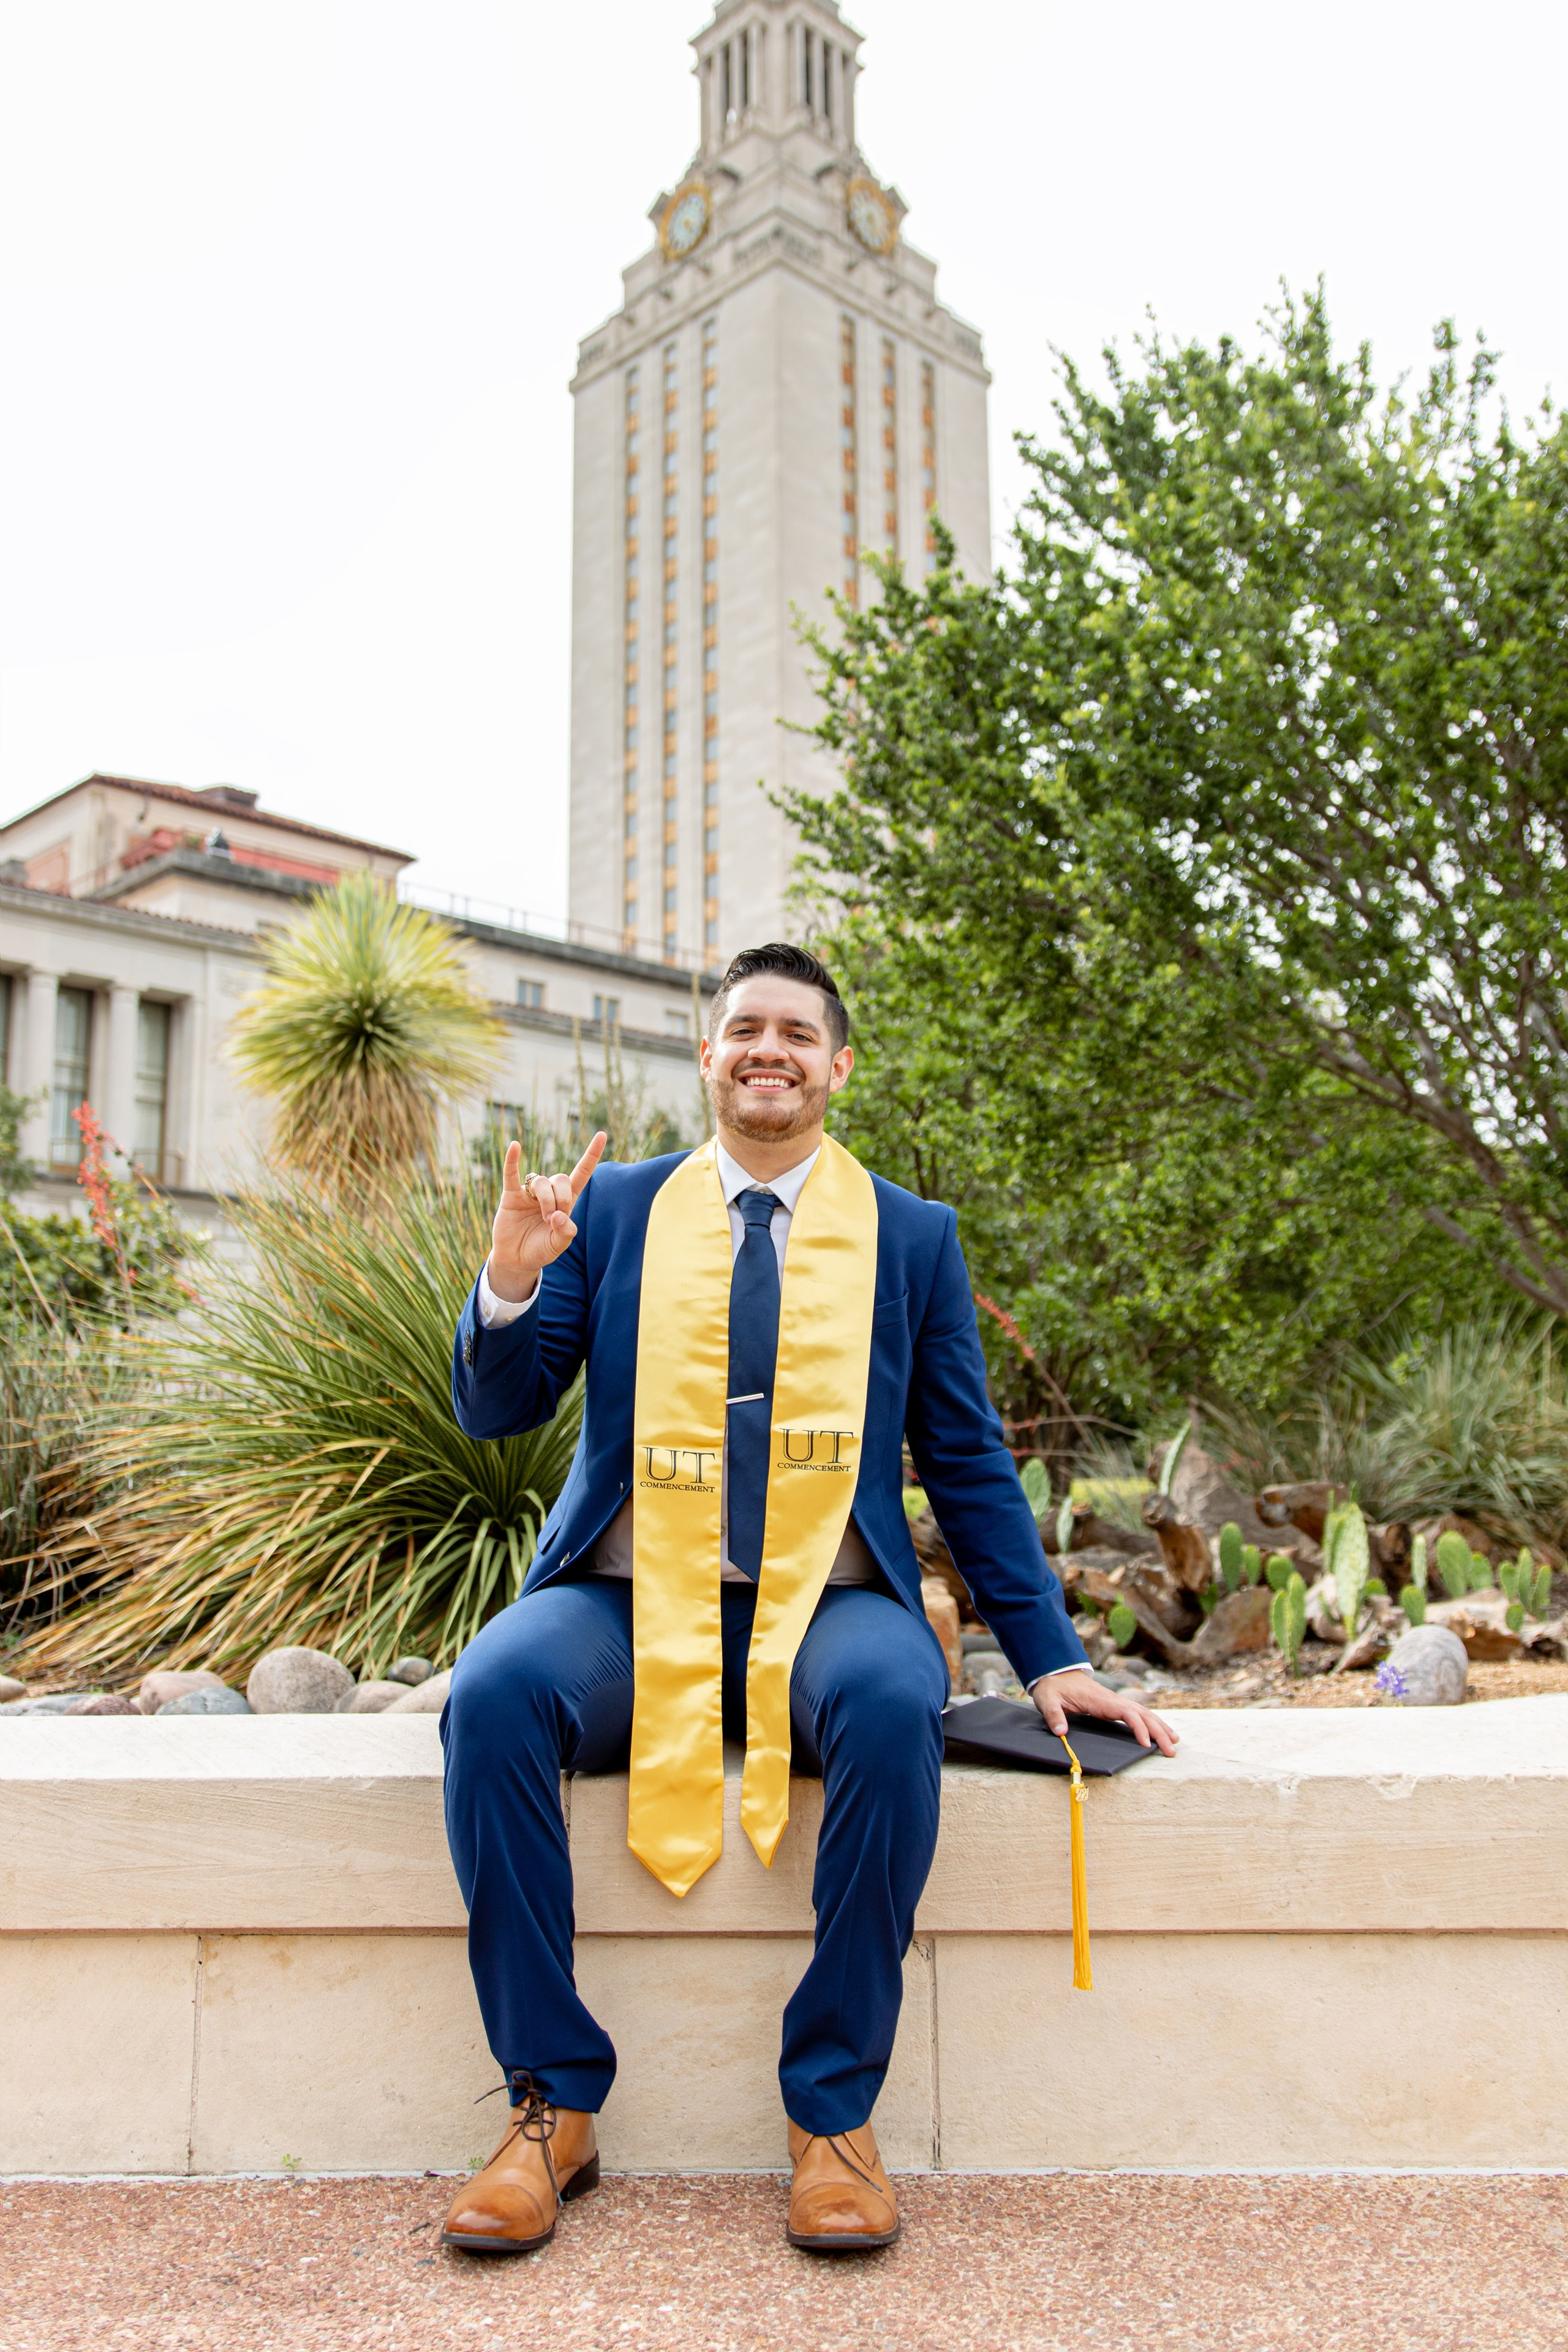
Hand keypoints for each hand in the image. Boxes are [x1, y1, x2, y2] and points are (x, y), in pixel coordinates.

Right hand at [486, 1133, 605, 1301]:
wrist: (516, 1260)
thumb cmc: (540, 1250)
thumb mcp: (558, 1245)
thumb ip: (565, 1232)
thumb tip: (559, 1215)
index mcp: (566, 1202)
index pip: (581, 1173)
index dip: (591, 1155)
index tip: (602, 1134)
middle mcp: (549, 1193)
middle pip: (561, 1179)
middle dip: (562, 1198)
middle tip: (554, 1219)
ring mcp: (529, 1193)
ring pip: (542, 1182)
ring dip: (546, 1199)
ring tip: (543, 1218)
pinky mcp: (511, 1196)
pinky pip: (511, 1174)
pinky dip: (512, 1160)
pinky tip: (515, 1146)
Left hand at [1033, 1668, 1178, 1757]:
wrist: (1055, 1671)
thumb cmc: (1053, 1687)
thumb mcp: (1047, 1700)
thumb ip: (1054, 1715)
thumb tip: (1061, 1732)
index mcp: (1100, 1700)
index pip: (1126, 1713)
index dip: (1138, 1728)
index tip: (1145, 1744)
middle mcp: (1112, 1699)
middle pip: (1142, 1714)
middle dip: (1159, 1731)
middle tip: (1172, 1751)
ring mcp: (1115, 1701)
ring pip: (1144, 1712)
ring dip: (1160, 1726)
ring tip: (1175, 1742)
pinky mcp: (1113, 1705)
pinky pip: (1137, 1713)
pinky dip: (1151, 1722)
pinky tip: (1159, 1731)